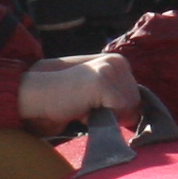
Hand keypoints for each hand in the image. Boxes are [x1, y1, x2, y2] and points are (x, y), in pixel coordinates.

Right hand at [17, 53, 144, 132]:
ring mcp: (110, 69)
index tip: (94, 104)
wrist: (39, 93)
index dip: (119, 110)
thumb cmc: (66, 98)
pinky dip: (101, 117)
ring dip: (107, 116)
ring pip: (129, 108)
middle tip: (87, 105)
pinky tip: (83, 108)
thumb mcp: (99, 94)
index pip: (136, 97)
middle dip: (114, 113)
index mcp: (119, 62)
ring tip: (85, 106)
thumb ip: (118, 98)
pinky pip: (119, 111)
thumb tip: (138, 115)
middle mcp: (118, 61)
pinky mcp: (103, 82)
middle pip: (136, 103)